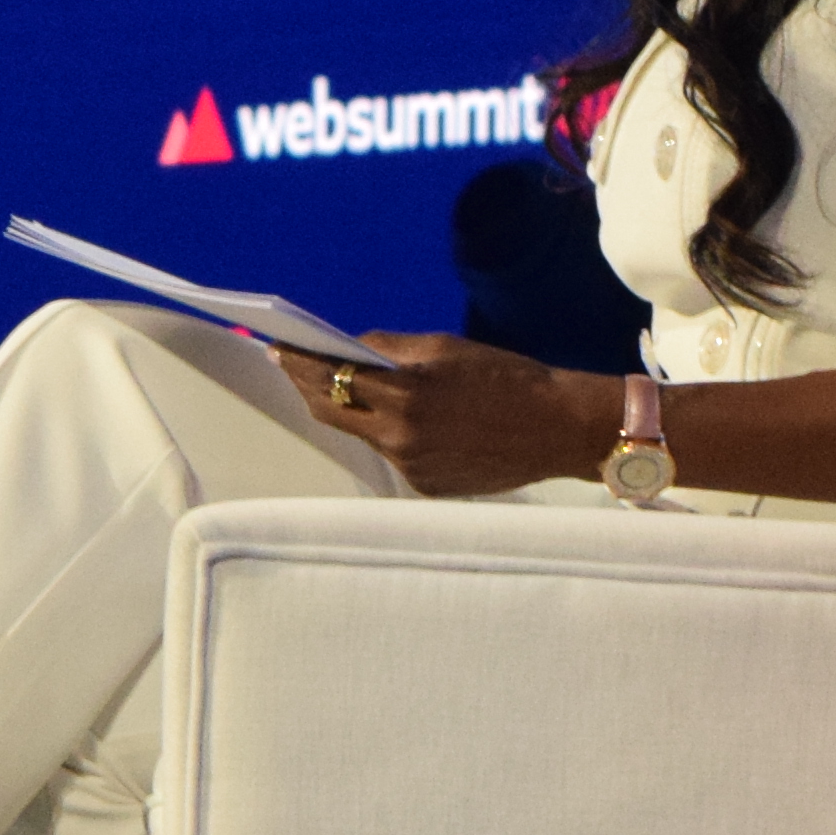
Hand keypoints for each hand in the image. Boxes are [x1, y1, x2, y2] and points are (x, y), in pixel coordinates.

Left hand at [296, 330, 610, 498]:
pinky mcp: (426, 486)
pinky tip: (388, 417)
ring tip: (332, 386)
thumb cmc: (506, 377)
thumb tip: (349, 348)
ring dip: (346, 410)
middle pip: (332, 412)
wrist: (557, 428)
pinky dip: (384, 433)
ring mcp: (412, 466)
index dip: (299, 363)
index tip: (277, 348)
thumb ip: (390, 349)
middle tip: (291, 365)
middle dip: (308, 386)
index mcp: (407, 394)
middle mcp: (402, 436)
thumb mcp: (445, 348)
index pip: (331, 377)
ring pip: (361, 435)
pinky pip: (391, 455)